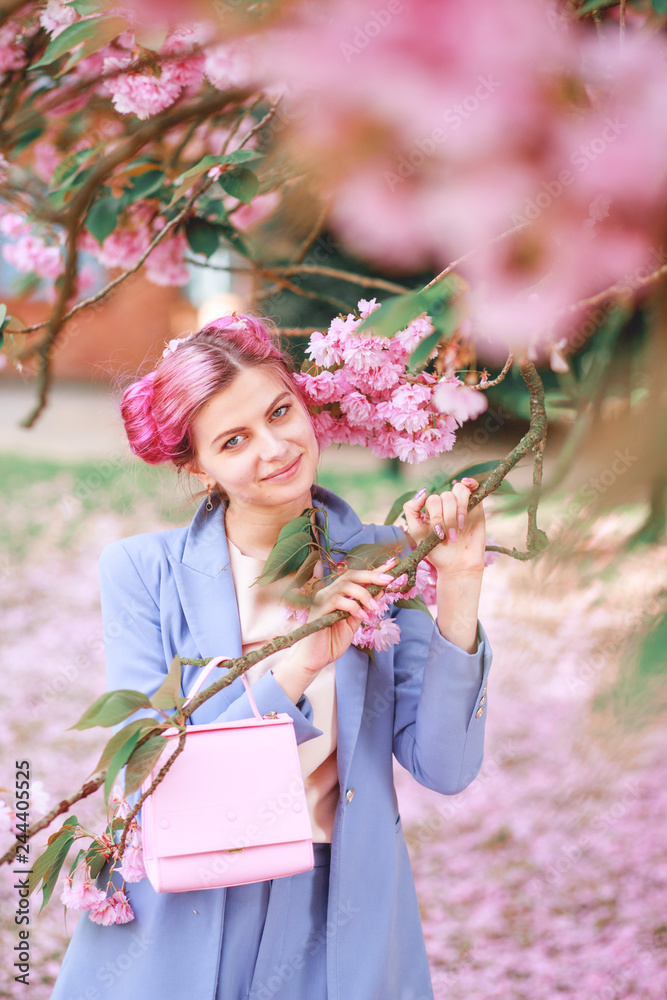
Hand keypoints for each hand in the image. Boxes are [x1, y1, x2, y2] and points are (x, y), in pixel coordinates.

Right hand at [292, 556, 398, 673]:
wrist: (315, 659)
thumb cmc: (333, 641)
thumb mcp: (355, 622)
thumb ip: (365, 606)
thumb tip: (381, 591)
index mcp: (338, 593)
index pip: (357, 577)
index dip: (374, 571)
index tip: (392, 565)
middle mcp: (329, 592)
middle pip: (351, 575)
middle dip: (372, 575)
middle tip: (388, 579)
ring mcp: (322, 599)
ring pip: (345, 585)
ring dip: (364, 594)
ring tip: (374, 607)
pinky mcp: (318, 609)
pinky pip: (337, 600)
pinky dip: (353, 606)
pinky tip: (362, 615)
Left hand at [402, 477, 485, 575]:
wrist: (458, 566)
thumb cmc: (436, 552)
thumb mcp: (416, 533)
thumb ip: (412, 511)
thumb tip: (423, 491)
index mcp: (430, 510)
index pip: (431, 499)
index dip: (435, 514)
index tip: (438, 531)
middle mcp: (444, 505)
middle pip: (445, 497)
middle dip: (447, 518)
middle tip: (450, 536)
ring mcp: (460, 504)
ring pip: (458, 491)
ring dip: (459, 510)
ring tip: (460, 528)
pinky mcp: (476, 506)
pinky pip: (472, 487)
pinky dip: (470, 482)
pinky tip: (467, 483)